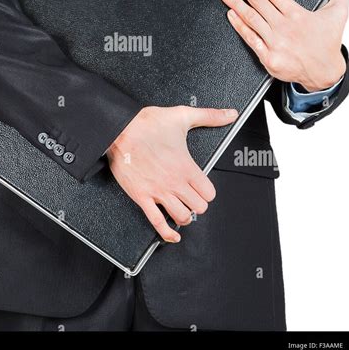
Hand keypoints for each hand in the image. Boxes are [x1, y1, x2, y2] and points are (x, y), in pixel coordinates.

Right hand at [107, 105, 237, 241]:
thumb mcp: (183, 115)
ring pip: (182, 217)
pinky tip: (172, 235)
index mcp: (186, 166)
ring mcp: (158, 191)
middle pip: (198, 207)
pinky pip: (157, 222)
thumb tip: (230, 114)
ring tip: (183, 209)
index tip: (202, 187)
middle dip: (197, 204)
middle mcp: (174, 182)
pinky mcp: (142, 196)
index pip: (209, 193)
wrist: (119, 129)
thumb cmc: (147, 123)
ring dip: (185, 216)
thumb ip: (210, 116)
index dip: (207, 192)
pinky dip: (167, 233)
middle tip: (192, 197)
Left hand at [218, 0, 348, 91]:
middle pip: (257, 1)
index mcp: (297, 14)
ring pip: (250, 18)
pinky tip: (230, 14)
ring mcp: (275, 42)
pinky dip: (238, 26)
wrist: (324, 73)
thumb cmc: (328, 41)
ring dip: (234, 3)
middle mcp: (284, 27)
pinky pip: (249, 38)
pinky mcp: (268, 56)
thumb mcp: (339, 11)